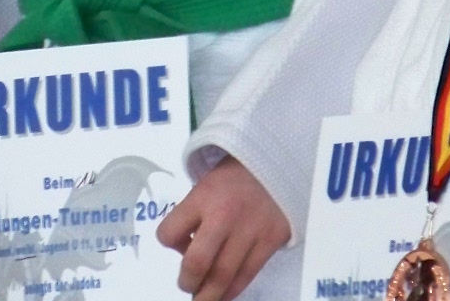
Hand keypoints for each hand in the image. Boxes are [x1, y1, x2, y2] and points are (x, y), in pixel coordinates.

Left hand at [157, 157, 291, 300]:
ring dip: (208, 294)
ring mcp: (250, 231)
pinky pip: (247, 275)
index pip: (169, 232)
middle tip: (187, 284)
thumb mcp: (207, 183)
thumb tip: (187, 249)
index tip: (178, 242)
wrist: (280, 163)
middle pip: (197, 263)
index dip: (169, 241)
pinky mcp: (270, 242)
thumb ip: (194, 212)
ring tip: (203, 297)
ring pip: (223, 276)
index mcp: (203, 196)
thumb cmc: (237, 174)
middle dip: (187, 282)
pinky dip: (232, 290)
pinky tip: (225, 292)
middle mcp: (224, 216)